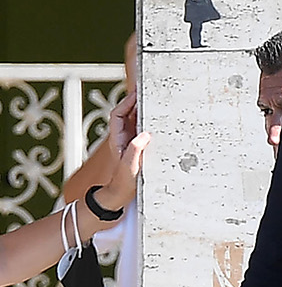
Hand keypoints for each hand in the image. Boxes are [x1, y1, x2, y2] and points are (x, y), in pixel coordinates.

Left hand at [99, 90, 149, 211]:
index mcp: (118, 139)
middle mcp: (123, 138)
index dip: (127, 102)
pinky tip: (158, 121)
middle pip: (127, 114)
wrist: (121, 195)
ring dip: (142, 111)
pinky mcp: (138, 149)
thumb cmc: (124, 183)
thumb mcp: (130, 167)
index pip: (119, 114)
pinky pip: (142, 131)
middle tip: (147, 91)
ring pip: (135, 121)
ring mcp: (130, 143)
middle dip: (135, 102)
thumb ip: (135, 151)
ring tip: (154, 101)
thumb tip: (144, 134)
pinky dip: (148, 123)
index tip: (137, 93)